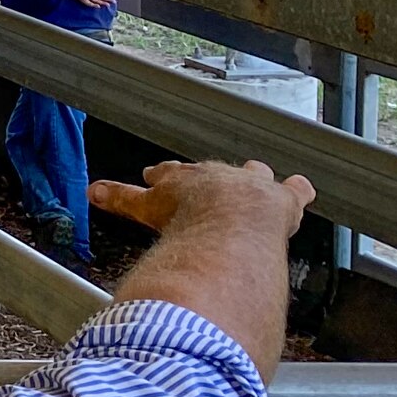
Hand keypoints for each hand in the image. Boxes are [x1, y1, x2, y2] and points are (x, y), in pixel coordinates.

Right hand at [89, 158, 315, 240]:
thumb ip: (120, 198)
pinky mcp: (283, 200)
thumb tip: (93, 191)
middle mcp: (220, 177)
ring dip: (253, 177)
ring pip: (253, 175)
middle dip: (207, 177)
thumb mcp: (145, 208)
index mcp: (187, 179)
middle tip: (204, 183)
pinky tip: (303, 187)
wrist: (229, 224)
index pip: (172, 173)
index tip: (156, 176)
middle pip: (211, 172)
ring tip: (254, 176)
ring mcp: (253, 187)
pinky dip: (299, 190)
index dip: (164, 176)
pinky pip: (295, 190)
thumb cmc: (188, 219)